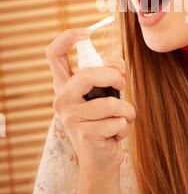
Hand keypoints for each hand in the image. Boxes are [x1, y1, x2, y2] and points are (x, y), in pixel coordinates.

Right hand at [45, 28, 135, 180]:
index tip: (87, 32)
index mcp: (65, 85)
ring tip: (124, 118)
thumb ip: (111, 73)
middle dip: (112, 76)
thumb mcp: (106, 93)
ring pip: (109, 103)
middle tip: (122, 85)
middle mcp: (62, 99)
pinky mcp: (84, 134)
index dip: (67, 37)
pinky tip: (116, 135)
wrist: (101, 160)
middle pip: (85, 75)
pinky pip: (116, 122)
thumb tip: (118, 64)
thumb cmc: (105, 121)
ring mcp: (71, 118)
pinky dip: (125, 127)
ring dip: (127, 110)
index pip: (53, 54)